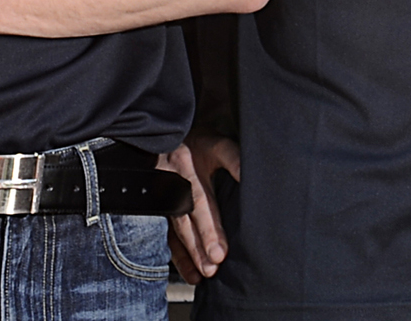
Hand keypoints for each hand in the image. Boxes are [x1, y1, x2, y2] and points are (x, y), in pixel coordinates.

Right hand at [160, 136, 238, 278]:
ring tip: (204, 274)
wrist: (163, 137)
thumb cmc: (197, 143)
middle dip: (199, 247)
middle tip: (214, 266)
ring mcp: (163, 200)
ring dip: (189, 254)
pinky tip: (192, 273)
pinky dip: (177, 257)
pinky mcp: (159, 211)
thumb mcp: (216, 143)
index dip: (210, 229)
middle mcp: (173, 187)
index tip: (221, 252)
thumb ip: (234, 159)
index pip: (201, 203)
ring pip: (175, 232)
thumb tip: (250, 177)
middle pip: (187, 222)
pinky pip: (165, 237)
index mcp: (188, 169)